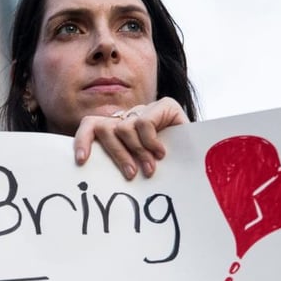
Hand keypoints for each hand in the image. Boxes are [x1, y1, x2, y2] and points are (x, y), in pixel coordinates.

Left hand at [73, 97, 188, 179]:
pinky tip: (160, 153)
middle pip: (106, 129)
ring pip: (124, 128)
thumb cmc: (166, 168)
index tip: (82, 161)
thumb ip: (121, 162)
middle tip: (131, 175)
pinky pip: (144, 123)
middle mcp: (129, 116)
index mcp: (117, 128)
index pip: (90, 125)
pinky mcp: (165, 105)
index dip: (83, 141)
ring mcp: (145, 110)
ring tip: (150, 169)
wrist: (199, 155)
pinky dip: (150, 141)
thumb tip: (91, 174)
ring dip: (137, 152)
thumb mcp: (137, 166)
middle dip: (118, 155)